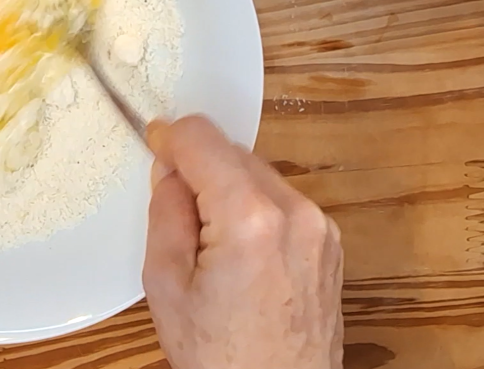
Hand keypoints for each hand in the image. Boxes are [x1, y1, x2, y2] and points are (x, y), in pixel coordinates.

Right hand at [143, 116, 342, 368]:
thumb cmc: (221, 358)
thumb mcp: (166, 286)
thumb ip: (165, 213)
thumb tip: (170, 170)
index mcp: (250, 219)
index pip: (203, 139)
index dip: (170, 137)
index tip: (153, 144)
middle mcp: (295, 212)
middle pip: (233, 152)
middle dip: (198, 168)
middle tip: (174, 209)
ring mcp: (320, 227)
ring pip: (258, 173)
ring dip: (226, 187)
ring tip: (207, 241)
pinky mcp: (330, 243)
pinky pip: (281, 201)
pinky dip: (252, 208)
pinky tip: (236, 250)